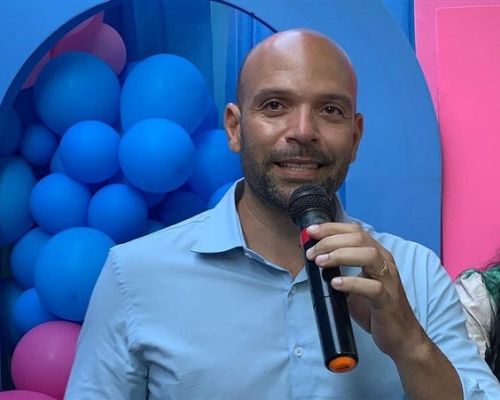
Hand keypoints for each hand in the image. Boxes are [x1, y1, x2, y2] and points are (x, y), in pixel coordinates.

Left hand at [305, 222, 426, 359]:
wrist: (400, 336)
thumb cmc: (373, 308)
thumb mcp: (354, 284)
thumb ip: (338, 270)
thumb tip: (313, 259)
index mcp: (377, 255)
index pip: (355, 230)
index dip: (331, 228)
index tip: (310, 231)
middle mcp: (384, 262)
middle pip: (359, 238)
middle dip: (331, 241)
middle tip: (311, 253)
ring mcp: (389, 280)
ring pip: (369, 255)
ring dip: (341, 255)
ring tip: (321, 262)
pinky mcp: (388, 300)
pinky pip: (373, 287)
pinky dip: (352, 282)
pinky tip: (335, 284)